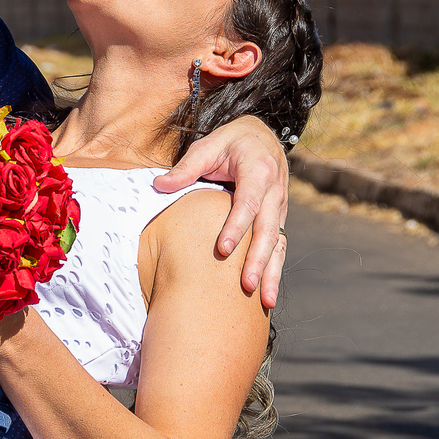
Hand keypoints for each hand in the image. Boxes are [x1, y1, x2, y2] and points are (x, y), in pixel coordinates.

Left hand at [151, 114, 287, 308]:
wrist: (263, 136)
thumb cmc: (231, 142)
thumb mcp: (209, 145)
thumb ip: (186, 167)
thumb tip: (158, 185)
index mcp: (257, 171)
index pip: (248, 203)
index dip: (236, 227)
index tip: (222, 250)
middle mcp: (275, 191)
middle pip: (268, 229)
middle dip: (258, 259)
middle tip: (246, 285)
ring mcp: (280, 208)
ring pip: (278, 242)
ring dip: (272, 272)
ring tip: (265, 301)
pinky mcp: (278, 219)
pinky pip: (279, 246)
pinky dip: (275, 270)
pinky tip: (268, 296)